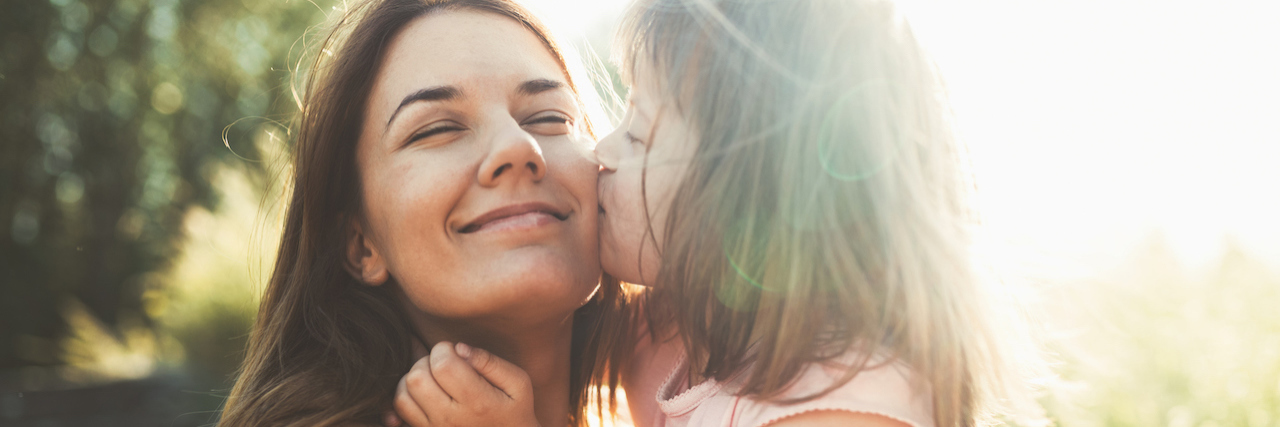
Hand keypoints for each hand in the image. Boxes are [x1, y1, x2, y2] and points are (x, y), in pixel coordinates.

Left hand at [384, 341, 538, 426]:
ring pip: (403, 394)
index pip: (443, 365)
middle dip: (426, 361)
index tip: (456, 352)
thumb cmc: (514, 411)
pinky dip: (406, 396)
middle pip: (417, 378)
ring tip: (433, 378)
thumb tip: (459, 347)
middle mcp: (451, 418)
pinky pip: (399, 412)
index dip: (444, 349)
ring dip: (414, 378)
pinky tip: (424, 393)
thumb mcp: (518, 383)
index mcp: (477, 402)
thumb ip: (491, 362)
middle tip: (443, 363)